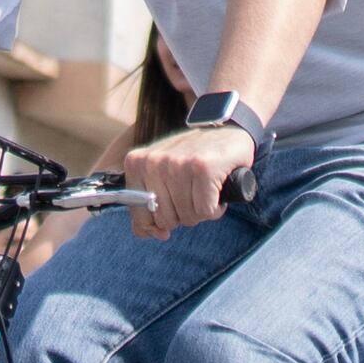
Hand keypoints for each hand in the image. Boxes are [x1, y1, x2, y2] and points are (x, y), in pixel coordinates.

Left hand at [122, 122, 256, 238]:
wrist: (226, 129)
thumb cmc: (191, 158)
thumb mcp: (160, 174)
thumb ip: (146, 204)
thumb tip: (152, 234)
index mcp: (137, 163)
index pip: (139, 217)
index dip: (157, 224)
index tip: (172, 213)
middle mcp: (154, 162)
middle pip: (167, 220)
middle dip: (184, 214)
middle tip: (193, 193)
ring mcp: (178, 164)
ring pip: (188, 217)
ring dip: (202, 210)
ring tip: (205, 189)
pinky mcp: (203, 168)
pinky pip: (207, 211)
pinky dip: (216, 208)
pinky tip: (217, 190)